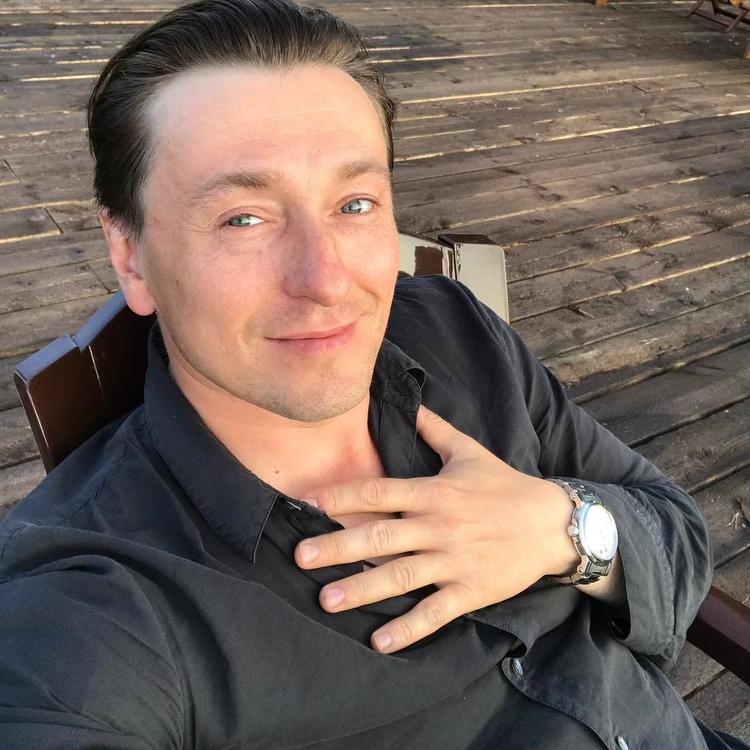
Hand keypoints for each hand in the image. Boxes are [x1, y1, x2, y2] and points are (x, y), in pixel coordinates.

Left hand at [294, 405, 578, 653]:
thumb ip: (433, 428)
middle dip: (338, 545)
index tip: (309, 503)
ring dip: (362, 588)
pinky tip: (380, 642)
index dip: (343, 496)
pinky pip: (436, 612)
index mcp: (435, 491)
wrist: (553, 523)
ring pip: (402, 575)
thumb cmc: (505, 485)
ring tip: (326, 600)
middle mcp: (439, 525)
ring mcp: (455, 560)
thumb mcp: (468, 450)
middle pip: (381, 535)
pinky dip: (409, 628)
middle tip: (300, 556)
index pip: (380, 490)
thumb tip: (406, 401)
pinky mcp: (471, 590)